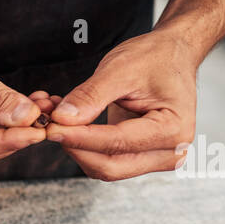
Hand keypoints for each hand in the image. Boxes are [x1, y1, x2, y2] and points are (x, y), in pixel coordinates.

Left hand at [45, 30, 198, 180]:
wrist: (173, 56)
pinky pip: (108, 160)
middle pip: (111, 166)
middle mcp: (171, 151)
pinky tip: (72, 128)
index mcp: (174, 129)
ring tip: (59, 122)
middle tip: (50, 127)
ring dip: (78, 150)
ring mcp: (157, 158)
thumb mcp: (121, 68)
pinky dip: (86, 148)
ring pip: (106, 168)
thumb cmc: (155, 58)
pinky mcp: (143, 157)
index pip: (117, 143)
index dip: (80, 137)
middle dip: (77, 149)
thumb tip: (62, 119)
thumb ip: (91, 96)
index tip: (51, 128)